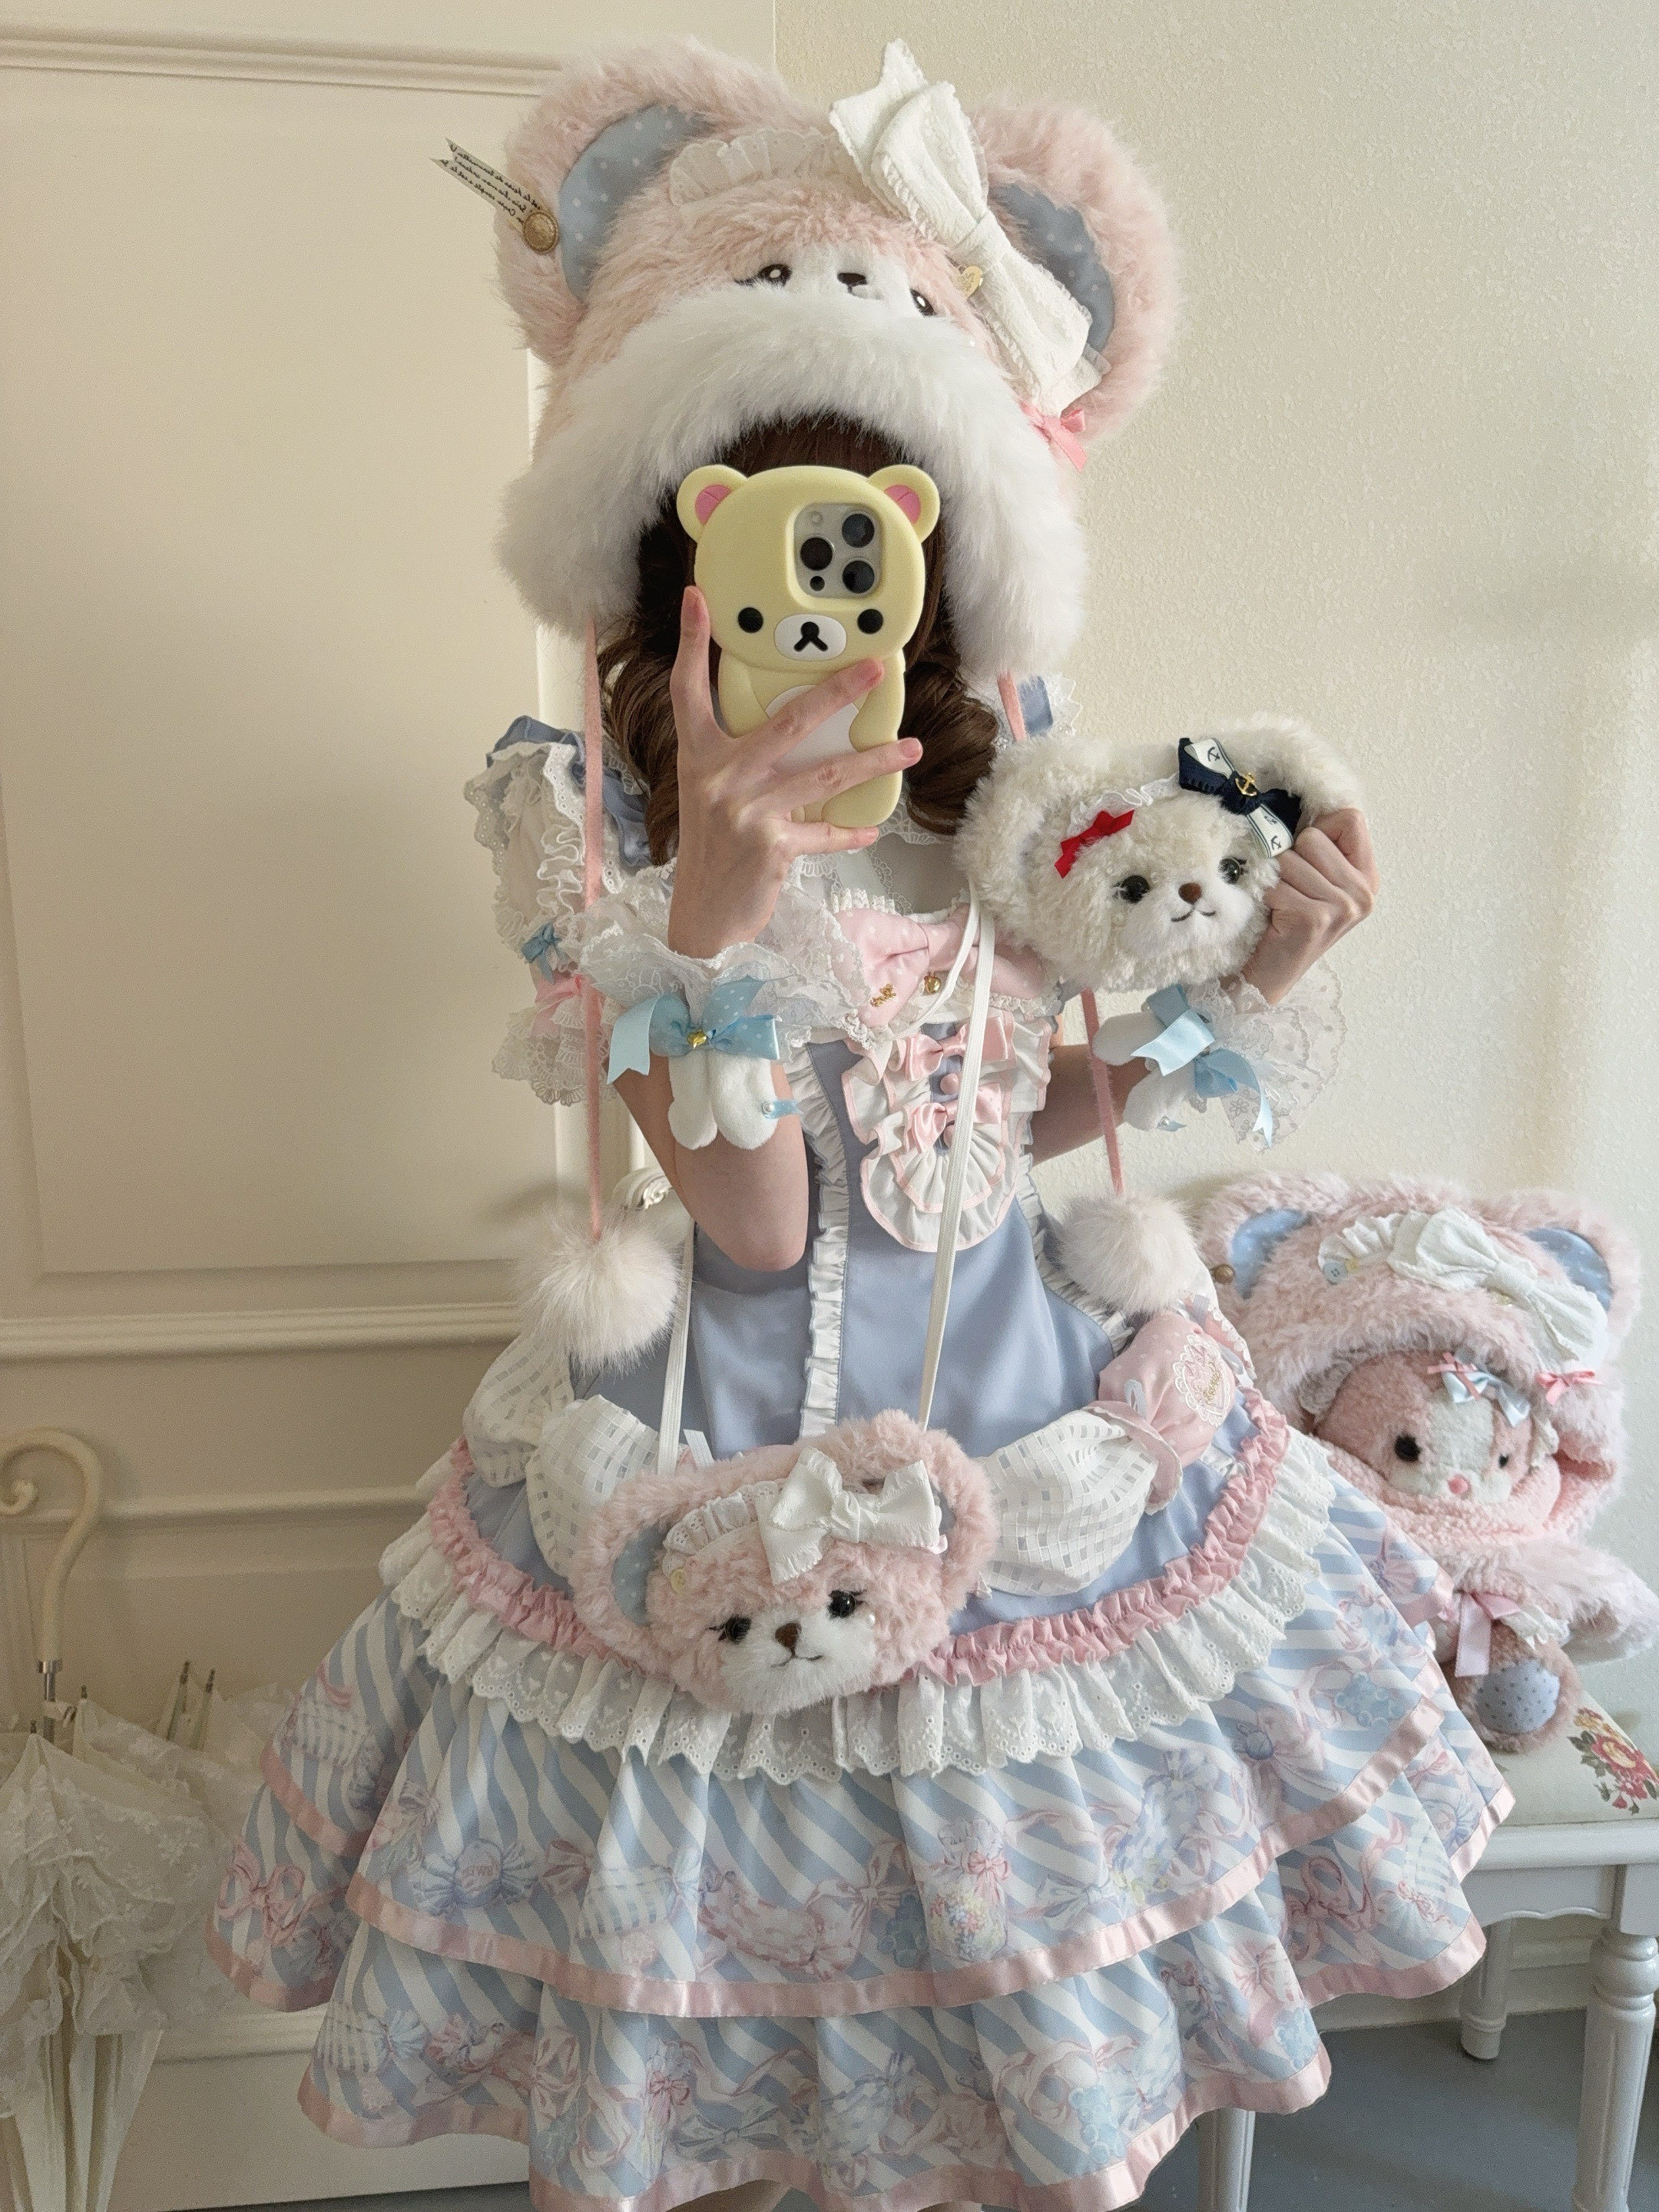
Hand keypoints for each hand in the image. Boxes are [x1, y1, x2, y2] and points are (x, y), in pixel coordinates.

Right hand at [666, 587, 921, 955]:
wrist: (703, 912)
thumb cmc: (712, 846)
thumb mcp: (709, 792)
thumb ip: (737, 755)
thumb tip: (789, 722)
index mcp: (698, 756)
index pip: (689, 690)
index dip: (692, 643)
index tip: (698, 598)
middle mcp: (719, 777)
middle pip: (786, 722)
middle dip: (836, 692)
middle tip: (875, 669)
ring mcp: (746, 811)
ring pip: (824, 775)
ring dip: (873, 763)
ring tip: (910, 748)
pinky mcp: (772, 846)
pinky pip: (824, 831)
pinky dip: (848, 831)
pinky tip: (871, 826)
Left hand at [1240, 807, 1378, 1004]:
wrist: (1269, 974)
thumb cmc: (1286, 920)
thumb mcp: (1313, 880)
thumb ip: (1321, 847)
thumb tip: (1311, 800)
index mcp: (1367, 878)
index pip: (1351, 818)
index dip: (1319, 828)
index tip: (1306, 855)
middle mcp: (1364, 893)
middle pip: (1315, 837)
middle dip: (1291, 859)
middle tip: (1290, 890)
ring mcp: (1344, 907)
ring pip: (1291, 859)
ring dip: (1276, 880)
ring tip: (1282, 905)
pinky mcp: (1317, 918)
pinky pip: (1278, 885)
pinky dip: (1267, 898)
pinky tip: (1275, 918)